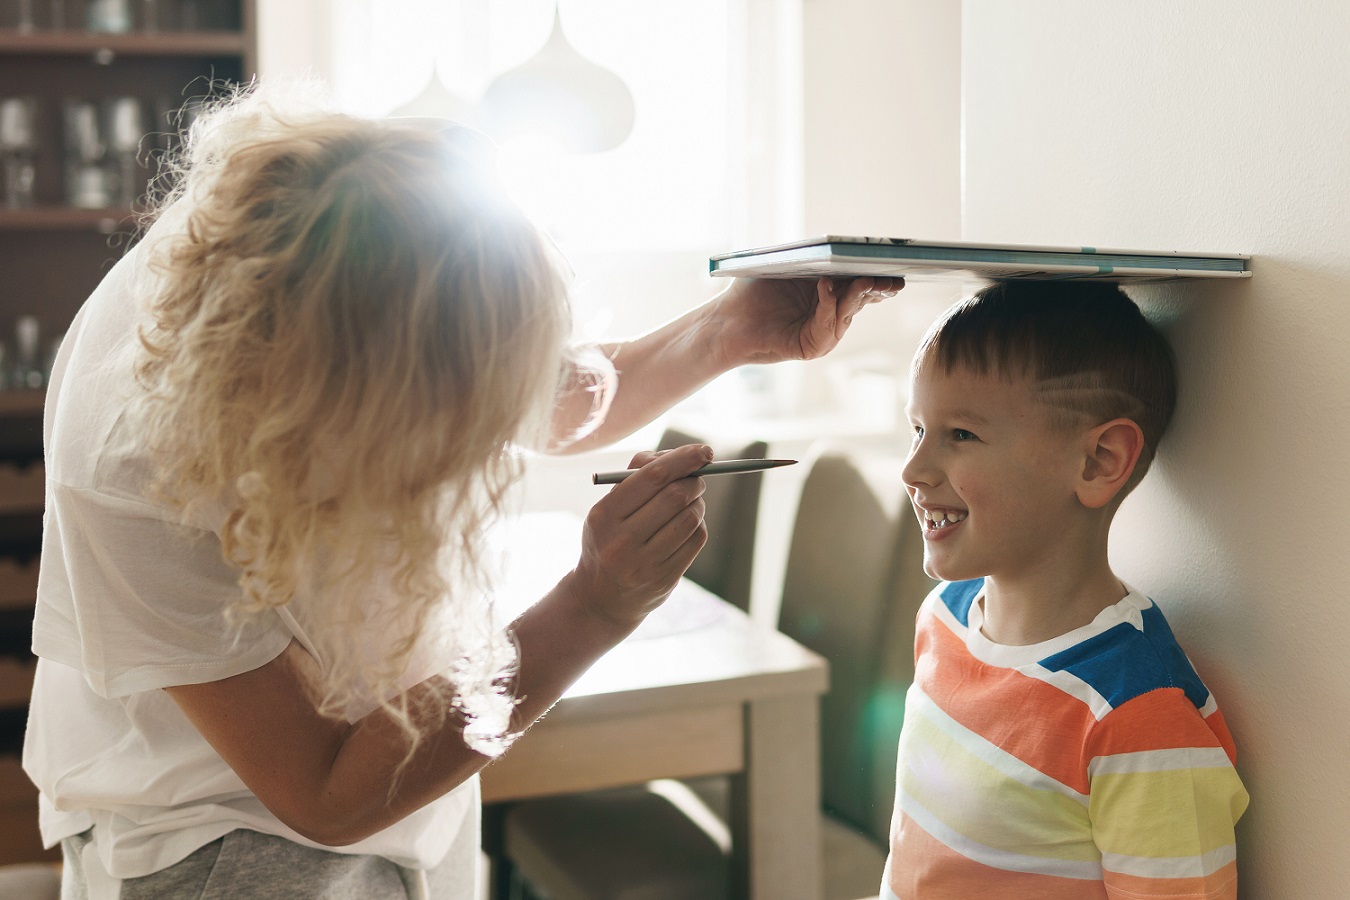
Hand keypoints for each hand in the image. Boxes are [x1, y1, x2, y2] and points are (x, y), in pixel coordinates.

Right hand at [570, 443, 709, 629]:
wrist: (600, 598)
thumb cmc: (609, 539)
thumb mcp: (607, 509)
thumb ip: (636, 477)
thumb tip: (678, 456)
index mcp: (603, 516)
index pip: (652, 477)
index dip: (683, 459)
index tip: (704, 451)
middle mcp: (621, 541)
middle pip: (675, 495)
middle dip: (695, 480)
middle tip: (699, 477)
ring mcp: (644, 564)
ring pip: (690, 517)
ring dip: (698, 502)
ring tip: (691, 501)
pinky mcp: (664, 579)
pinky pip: (696, 539)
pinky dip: (698, 524)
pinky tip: (687, 525)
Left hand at [709, 275, 903, 366]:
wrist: (726, 317)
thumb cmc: (752, 289)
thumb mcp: (787, 265)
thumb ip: (813, 257)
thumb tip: (843, 242)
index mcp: (828, 292)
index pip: (860, 283)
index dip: (877, 274)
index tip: (895, 263)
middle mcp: (830, 313)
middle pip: (860, 298)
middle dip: (876, 286)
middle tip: (889, 276)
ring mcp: (822, 332)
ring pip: (847, 312)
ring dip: (856, 295)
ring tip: (864, 279)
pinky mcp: (811, 347)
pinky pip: (827, 327)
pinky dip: (829, 307)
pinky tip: (828, 288)